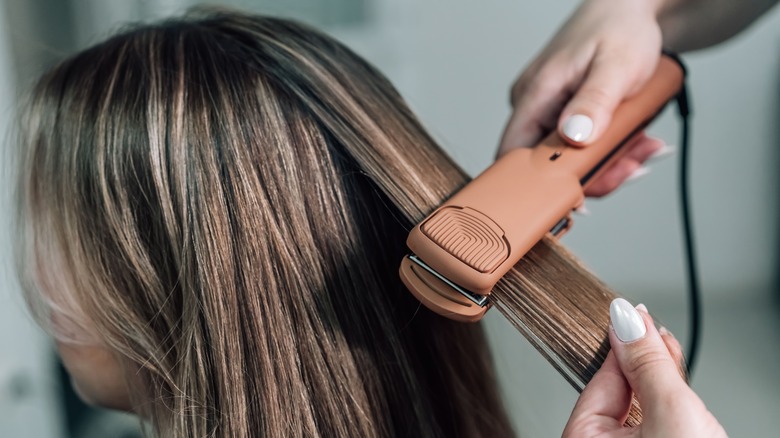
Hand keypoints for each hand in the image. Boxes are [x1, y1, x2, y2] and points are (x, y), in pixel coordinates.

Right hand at [499, 0, 667, 195]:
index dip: (535, 185)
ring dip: (610, 162)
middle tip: (632, 165)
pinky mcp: (565, 117)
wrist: (628, 10)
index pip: (513, 155)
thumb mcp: (616, 65)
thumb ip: (594, 102)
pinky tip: (637, 141)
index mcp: (535, 95)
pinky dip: (611, 150)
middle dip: (594, 173)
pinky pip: (581, 147)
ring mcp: (549, 113)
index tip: (574, 196)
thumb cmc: (619, 28)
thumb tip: (572, 137)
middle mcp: (534, 108)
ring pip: (569, 159)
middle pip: (547, 165)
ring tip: (643, 147)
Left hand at [563, 299, 726, 436]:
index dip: (622, 344)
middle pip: (621, 388)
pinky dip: (670, 399)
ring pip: (641, 401)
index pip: (599, 378)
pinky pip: (657, 418)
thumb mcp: (669, 407)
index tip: (632, 314)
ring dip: (661, 375)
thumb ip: (648, 362)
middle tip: (658, 331)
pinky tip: (678, 379)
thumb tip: (629, 319)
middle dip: (644, 359)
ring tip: (673, 353)